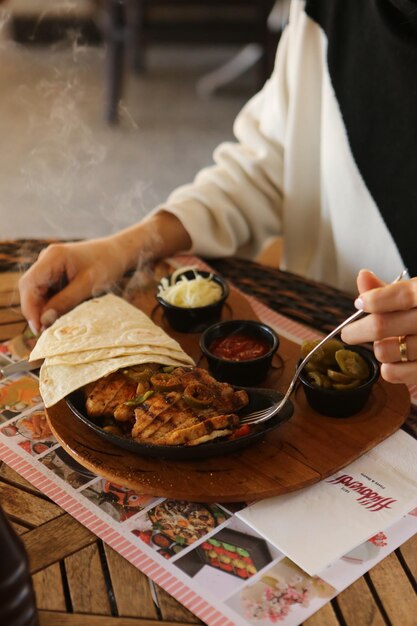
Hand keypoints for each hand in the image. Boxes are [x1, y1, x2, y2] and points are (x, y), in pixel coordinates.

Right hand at [18, 237, 127, 333]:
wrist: (117, 253)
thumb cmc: (106, 264)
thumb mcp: (89, 285)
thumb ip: (66, 302)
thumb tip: (44, 321)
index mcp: (52, 257)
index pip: (29, 284)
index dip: (29, 308)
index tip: (38, 328)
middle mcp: (46, 260)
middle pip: (30, 290)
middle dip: (36, 311)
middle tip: (46, 333)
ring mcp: (49, 268)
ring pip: (38, 294)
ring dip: (44, 311)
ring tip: (55, 327)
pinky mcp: (54, 275)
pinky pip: (47, 294)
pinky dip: (52, 306)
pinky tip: (61, 317)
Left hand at [341, 269, 416, 383]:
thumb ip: (390, 290)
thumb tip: (363, 276)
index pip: (403, 295)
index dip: (376, 300)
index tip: (359, 304)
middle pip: (383, 325)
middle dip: (358, 330)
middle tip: (348, 334)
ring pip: (385, 351)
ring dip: (378, 349)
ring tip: (382, 347)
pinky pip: (394, 373)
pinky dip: (388, 369)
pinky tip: (392, 363)